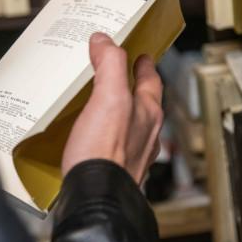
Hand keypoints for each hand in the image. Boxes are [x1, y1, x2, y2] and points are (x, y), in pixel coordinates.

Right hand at [62, 33, 162, 182]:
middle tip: (120, 75)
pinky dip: (105, 135)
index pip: (151, 81)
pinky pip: (113, 145)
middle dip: (132, 87)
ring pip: (130, 125)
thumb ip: (110, 65)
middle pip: (143, 103)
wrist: (95, 200)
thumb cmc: (105, 153)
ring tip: (101, 103)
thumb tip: (105, 41)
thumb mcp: (109, 98)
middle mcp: (145, 134)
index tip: (141, 55)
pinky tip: (90, 137)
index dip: (145, 65)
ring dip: (119, 112)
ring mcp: (131, 154)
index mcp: (147, 113)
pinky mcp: (114, 169)